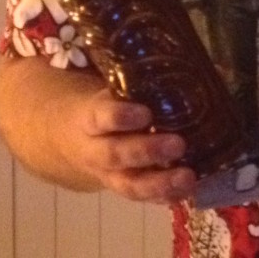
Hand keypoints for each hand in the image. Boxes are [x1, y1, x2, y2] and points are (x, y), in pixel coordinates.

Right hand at [53, 85, 199, 203]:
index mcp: (88, 118)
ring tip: (188, 177)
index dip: (120, 116)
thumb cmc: (101, 105)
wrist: (70, 138)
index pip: (99, 117)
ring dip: (159, 183)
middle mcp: (94, 150)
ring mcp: (107, 174)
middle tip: (178, 144)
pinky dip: (165, 196)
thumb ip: (137, 80)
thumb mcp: (109, 89)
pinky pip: (141, 198)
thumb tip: (186, 59)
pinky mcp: (122, 188)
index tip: (145, 112)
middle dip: (146, 152)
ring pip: (128, 185)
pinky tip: (188, 189)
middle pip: (115, 155)